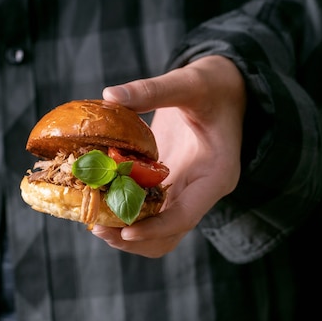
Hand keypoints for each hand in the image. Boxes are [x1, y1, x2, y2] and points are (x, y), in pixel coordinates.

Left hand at [92, 55, 246, 257]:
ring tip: (93, 221)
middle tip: (97, 227)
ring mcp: (186, 193)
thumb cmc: (215, 86)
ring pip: (157, 231)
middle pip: (168, 235)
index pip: (185, 216)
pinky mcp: (170, 188)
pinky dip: (124, 212)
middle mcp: (201, 193)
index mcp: (215, 175)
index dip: (154, 229)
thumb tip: (109, 95)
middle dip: (133, 238)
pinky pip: (147, 212)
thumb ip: (153, 90)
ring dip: (125, 232)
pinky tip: (99, 202)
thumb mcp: (190, 82)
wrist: (228, 91)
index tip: (123, 233)